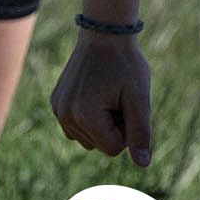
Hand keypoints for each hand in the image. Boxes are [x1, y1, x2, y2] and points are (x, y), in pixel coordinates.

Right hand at [51, 30, 152, 166]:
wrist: (103, 34)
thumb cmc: (125, 64)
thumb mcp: (138, 98)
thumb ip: (140, 133)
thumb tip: (143, 164)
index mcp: (85, 116)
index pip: (114, 148)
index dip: (127, 130)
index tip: (126, 103)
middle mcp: (65, 116)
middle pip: (100, 145)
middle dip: (114, 127)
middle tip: (116, 96)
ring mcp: (58, 110)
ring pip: (88, 139)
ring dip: (102, 124)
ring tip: (106, 95)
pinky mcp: (56, 103)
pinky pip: (77, 128)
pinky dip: (89, 118)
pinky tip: (94, 94)